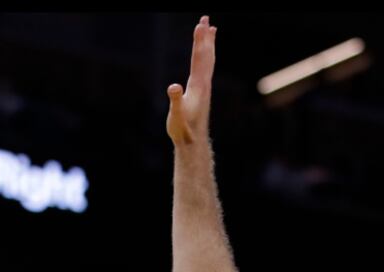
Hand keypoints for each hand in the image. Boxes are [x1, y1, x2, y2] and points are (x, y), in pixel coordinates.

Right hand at [166, 16, 216, 145]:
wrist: (192, 142)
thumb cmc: (182, 130)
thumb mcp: (176, 116)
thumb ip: (175, 101)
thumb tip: (173, 87)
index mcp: (198, 86)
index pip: (199, 59)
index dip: (199, 42)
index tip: (201, 25)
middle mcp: (204, 84)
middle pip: (206, 55)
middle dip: (206, 36)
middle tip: (206, 18)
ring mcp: (204, 87)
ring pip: (208, 60)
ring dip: (208, 44)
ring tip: (211, 29)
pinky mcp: (202, 91)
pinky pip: (205, 68)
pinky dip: (207, 56)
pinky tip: (206, 53)